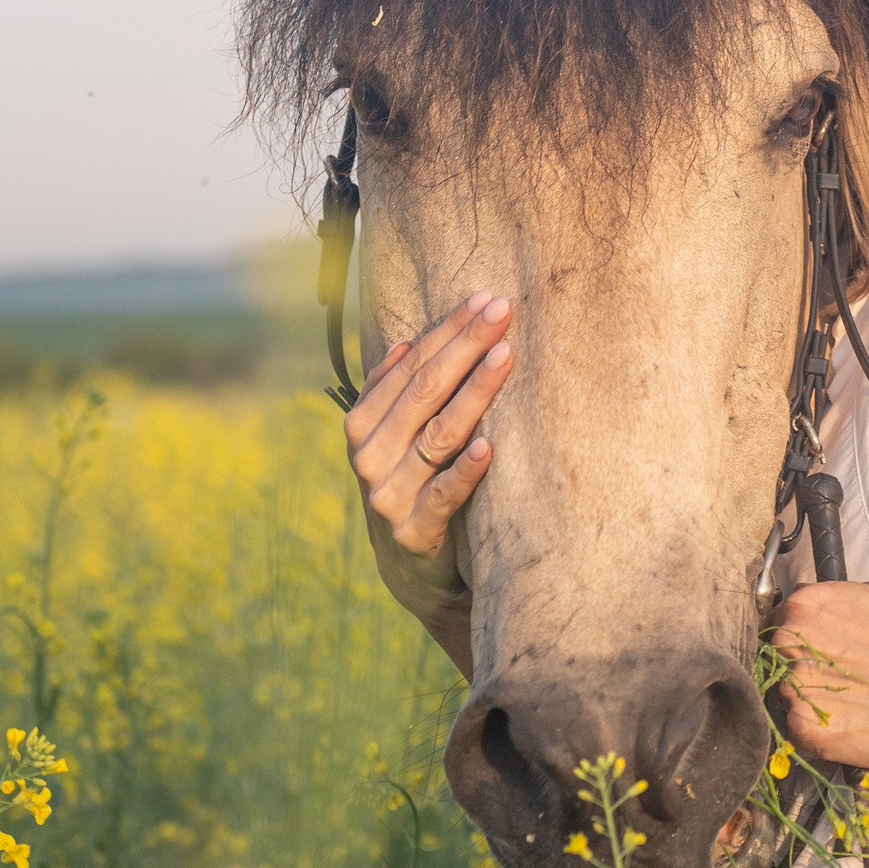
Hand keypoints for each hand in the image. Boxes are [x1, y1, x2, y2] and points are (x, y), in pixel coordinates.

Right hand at [344, 290, 514, 626]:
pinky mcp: (414, 532)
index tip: (484, 298)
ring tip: (506, 356)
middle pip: (425, 390)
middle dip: (466, 345)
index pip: (409, 365)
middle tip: (504, 311)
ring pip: (438, 434)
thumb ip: (398, 394)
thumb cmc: (413, 485)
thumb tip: (407, 341)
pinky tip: (490, 444)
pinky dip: (466, 469)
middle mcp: (369, 456)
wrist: (409, 570)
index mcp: (362, 424)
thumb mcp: (396, 440)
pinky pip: (444, 494)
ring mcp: (390, 494)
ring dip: (475, 392)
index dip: (447, 329)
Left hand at [772, 578, 868, 768]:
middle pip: (778, 655)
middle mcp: (791, 641)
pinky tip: (851, 723)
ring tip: (853, 702)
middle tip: (841, 678)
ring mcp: (795, 686)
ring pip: (787, 693)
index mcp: (806, 605)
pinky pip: (798, 729)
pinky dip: (819, 730)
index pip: (783, 619)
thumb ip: (839, 596)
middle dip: (803, 665)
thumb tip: (821, 602)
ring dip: (811, 698)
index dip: (803, 636)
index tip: (821, 649)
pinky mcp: (806, 728)